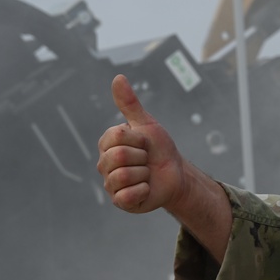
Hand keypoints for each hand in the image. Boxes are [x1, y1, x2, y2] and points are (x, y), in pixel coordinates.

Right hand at [96, 74, 186, 213]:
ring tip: (146, 174)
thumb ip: (130, 103)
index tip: (144, 143)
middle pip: (119, 156)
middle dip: (142, 157)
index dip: (139, 139)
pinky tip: (146, 188)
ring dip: (144, 174)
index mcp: (107, 144)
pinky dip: (143, 190)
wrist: (175, 173)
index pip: (118, 136)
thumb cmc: (159, 148)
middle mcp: (104, 164)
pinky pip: (127, 195)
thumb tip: (118, 77)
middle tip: (147, 160)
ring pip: (123, 176)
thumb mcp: (147, 124)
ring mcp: (110, 184)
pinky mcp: (120, 201)